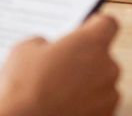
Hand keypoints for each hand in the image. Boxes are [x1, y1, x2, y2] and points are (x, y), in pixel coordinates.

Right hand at [0, 14, 121, 115]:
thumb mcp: (23, 51)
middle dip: (84, 60)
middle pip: (102, 56)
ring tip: (56, 93)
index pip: (108, 24)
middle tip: (58, 68)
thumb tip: (46, 50)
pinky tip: (62, 108)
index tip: (85, 30)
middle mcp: (107, 67)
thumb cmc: (24, 90)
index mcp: (91, 43)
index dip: (95, 26)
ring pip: (100, 83)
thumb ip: (43, 43)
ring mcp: (108, 96)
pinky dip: (84, 106)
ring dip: (85, 86)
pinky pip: (98, 106)